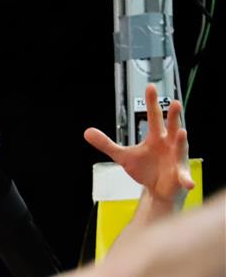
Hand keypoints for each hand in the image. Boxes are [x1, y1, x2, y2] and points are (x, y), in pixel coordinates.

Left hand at [84, 83, 193, 203]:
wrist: (158, 189)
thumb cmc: (146, 168)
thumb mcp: (123, 156)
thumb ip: (107, 144)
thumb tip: (87, 132)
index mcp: (156, 137)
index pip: (154, 116)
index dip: (152, 103)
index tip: (150, 87)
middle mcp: (169, 143)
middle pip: (172, 127)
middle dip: (173, 116)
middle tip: (175, 103)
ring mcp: (177, 159)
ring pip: (181, 148)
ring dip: (182, 141)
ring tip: (182, 132)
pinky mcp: (180, 176)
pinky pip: (184, 178)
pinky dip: (186, 180)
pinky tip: (189, 184)